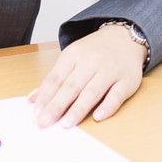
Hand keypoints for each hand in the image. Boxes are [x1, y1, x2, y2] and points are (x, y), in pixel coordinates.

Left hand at [28, 23, 145, 127]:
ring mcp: (110, 70)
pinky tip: (98, 117)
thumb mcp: (71, 58)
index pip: (56, 78)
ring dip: (78, 108)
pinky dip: (108, 106)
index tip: (35, 114)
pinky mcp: (127, 80)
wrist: (124, 37)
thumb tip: (33, 100)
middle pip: (71, 86)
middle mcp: (92, 61)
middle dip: (56, 105)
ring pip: (92, 91)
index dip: (45, 96)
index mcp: (74, 55)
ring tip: (66, 124)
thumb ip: (54, 80)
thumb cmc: (94, 52)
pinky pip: (117, 95)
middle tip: (44, 122)